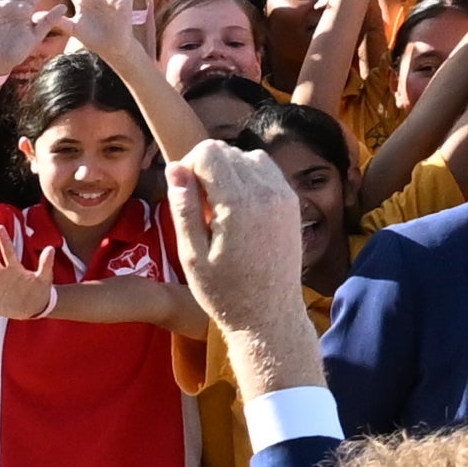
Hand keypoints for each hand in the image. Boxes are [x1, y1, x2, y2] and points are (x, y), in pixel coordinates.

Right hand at [163, 139, 327, 374]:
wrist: (270, 316)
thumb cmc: (225, 293)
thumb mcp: (192, 255)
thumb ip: (183, 207)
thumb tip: (174, 168)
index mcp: (238, 204)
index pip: (209, 151)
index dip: (189, 165)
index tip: (183, 192)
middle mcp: (266, 192)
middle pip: (228, 151)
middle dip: (207, 167)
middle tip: (200, 207)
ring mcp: (284, 196)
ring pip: (249, 156)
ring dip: (229, 171)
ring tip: (219, 208)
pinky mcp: (292, 203)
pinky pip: (267, 171)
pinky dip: (249, 178)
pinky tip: (239, 208)